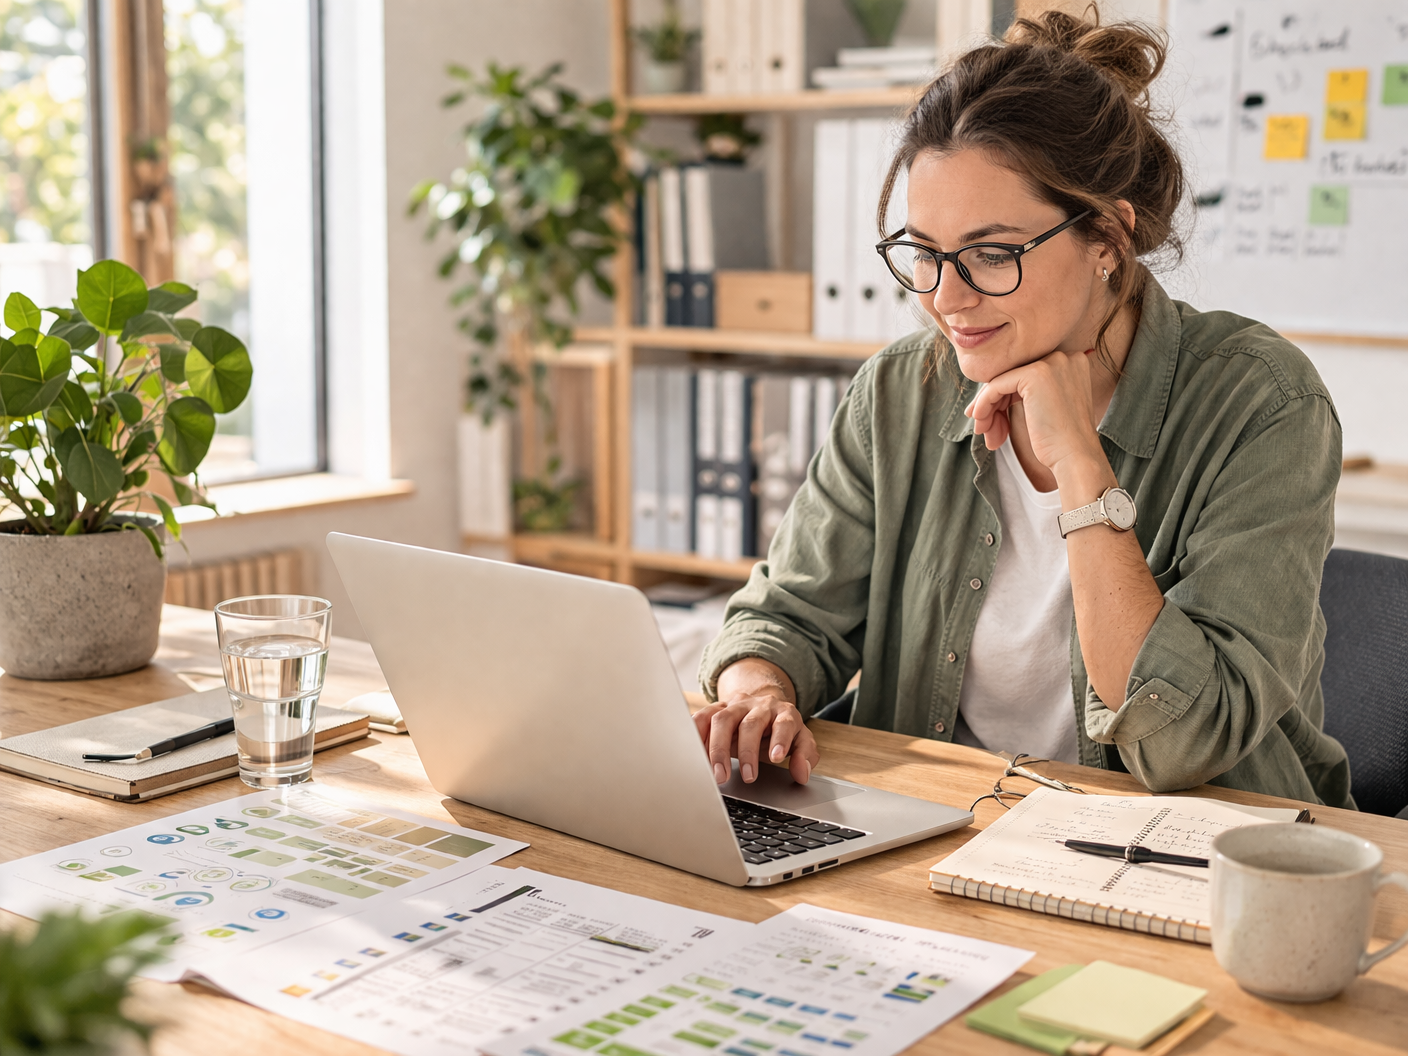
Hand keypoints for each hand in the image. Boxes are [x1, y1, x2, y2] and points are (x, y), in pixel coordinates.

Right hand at [696, 658, 818, 784]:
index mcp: (783, 712)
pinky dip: (696, 735)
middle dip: (746, 752)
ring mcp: (734, 705)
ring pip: (722, 719)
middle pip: (750, 724)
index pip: (783, 723)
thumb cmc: (780, 728)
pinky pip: (702, 717)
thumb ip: (805, 755)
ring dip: (718, 749)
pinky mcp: (715, 708)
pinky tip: (694, 754)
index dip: (780, 739)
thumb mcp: (800, 739)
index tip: (776, 758)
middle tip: (747, 777)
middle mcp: (758, 706)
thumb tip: (801, 774)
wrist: (762, 704)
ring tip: (718, 775)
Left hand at [965, 349, 1103, 473]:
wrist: (1075, 458)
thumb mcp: (1047, 407)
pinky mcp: (1035, 374)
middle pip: (1012, 377)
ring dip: (987, 408)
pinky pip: (996, 386)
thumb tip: (989, 390)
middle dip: (994, 405)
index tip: (992, 420)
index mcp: (1070, 362)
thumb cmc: (1061, 442)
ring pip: (1001, 381)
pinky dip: (983, 404)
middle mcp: (1063, 357)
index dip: (1005, 398)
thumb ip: (1028, 392)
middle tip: (985, 430)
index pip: (1024, 375)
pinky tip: (981, 423)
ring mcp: (1050, 364)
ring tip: (984, 433)